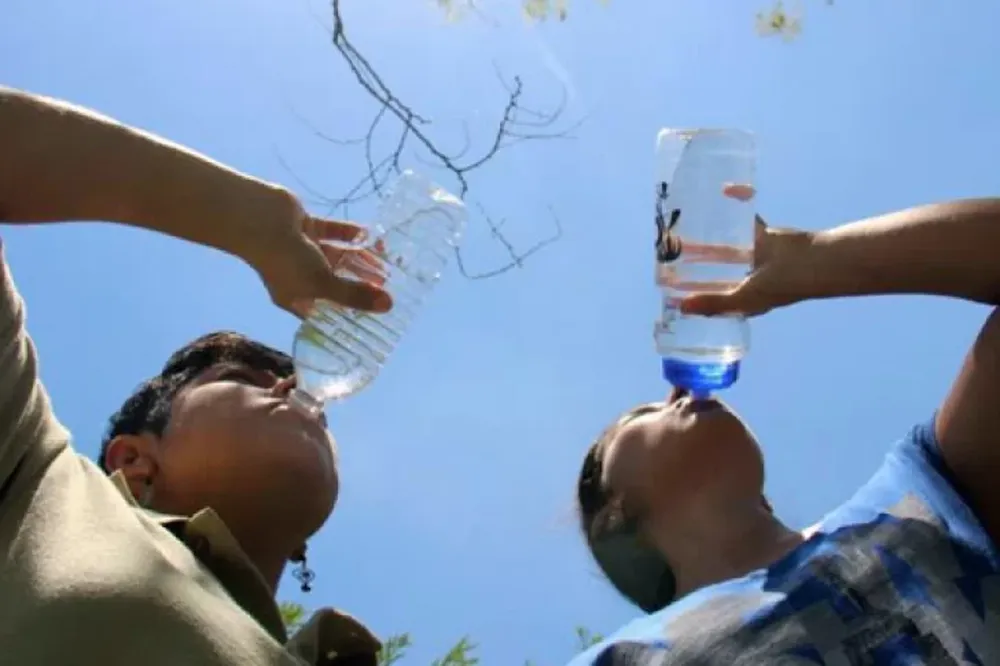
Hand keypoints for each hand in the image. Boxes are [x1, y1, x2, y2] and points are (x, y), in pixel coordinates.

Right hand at [240, 188, 391, 316]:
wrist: (258, 218)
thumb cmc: (285, 260)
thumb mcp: (322, 283)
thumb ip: (354, 294)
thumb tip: (388, 306)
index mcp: (297, 298)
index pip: (329, 312)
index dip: (351, 314)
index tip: (377, 314)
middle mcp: (299, 277)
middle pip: (337, 284)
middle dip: (361, 285)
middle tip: (389, 287)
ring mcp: (303, 251)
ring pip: (338, 258)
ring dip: (359, 260)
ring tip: (386, 263)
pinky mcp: (307, 227)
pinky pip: (334, 233)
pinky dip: (350, 234)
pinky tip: (370, 235)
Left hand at [679, 185, 815, 317]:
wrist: (817, 260)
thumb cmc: (784, 284)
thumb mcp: (745, 298)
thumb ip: (715, 301)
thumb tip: (680, 306)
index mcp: (739, 297)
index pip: (706, 294)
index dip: (686, 289)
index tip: (664, 280)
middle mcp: (744, 277)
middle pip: (710, 268)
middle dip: (691, 261)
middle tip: (667, 249)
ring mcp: (753, 255)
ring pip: (723, 243)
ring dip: (706, 236)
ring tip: (682, 227)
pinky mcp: (763, 235)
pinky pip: (745, 216)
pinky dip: (738, 201)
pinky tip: (724, 191)